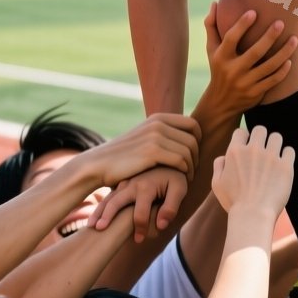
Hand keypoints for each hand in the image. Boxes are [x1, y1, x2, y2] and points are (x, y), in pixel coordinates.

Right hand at [76, 113, 199, 188]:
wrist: (99, 164)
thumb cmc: (123, 157)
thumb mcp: (143, 138)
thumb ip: (161, 134)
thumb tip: (182, 138)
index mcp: (158, 118)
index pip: (192, 125)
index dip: (198, 141)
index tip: (193, 156)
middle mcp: (158, 123)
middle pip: (193, 139)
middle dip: (196, 156)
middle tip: (191, 170)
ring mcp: (155, 136)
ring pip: (188, 151)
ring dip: (192, 166)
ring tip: (187, 177)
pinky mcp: (152, 151)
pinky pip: (181, 160)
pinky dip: (185, 171)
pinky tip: (181, 179)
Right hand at [92, 165, 188, 241]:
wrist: (168, 160)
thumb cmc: (175, 177)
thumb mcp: (180, 189)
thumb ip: (171, 207)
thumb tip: (160, 226)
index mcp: (145, 187)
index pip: (139, 214)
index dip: (139, 229)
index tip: (139, 240)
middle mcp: (131, 184)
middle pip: (115, 202)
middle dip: (106, 216)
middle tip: (98, 230)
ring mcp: (124, 183)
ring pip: (108, 198)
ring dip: (99, 211)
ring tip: (90, 225)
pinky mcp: (122, 183)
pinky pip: (109, 195)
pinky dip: (101, 205)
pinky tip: (96, 215)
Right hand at [198, 3, 297, 119]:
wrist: (221, 103)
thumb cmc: (218, 68)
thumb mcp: (212, 49)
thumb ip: (212, 26)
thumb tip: (215, 3)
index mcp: (221, 56)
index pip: (231, 38)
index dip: (242, 25)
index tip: (254, 12)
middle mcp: (233, 70)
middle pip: (254, 52)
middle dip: (269, 37)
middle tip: (281, 23)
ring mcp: (245, 83)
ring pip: (268, 67)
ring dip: (283, 53)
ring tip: (295, 39)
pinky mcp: (255, 93)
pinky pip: (272, 81)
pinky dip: (282, 71)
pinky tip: (291, 60)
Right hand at [211, 126, 293, 218]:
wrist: (253, 216)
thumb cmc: (233, 202)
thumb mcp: (217, 184)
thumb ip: (218, 166)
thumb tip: (224, 156)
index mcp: (235, 152)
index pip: (241, 131)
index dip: (244, 139)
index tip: (248, 150)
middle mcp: (253, 150)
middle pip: (260, 129)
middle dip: (261, 139)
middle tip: (262, 152)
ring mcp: (270, 157)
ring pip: (276, 137)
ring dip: (275, 146)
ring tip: (274, 159)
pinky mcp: (285, 166)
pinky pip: (290, 150)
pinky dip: (287, 156)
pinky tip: (283, 165)